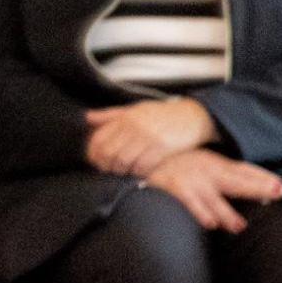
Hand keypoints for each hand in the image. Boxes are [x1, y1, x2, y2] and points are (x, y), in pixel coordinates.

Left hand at [84, 96, 217, 177]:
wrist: (194, 116)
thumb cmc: (162, 114)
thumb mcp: (135, 109)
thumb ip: (111, 115)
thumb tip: (87, 117)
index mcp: (126, 117)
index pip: (99, 139)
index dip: (94, 154)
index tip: (97, 162)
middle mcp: (135, 126)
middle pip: (109, 152)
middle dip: (106, 166)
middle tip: (111, 171)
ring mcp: (149, 137)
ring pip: (124, 161)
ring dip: (122, 171)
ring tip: (125, 172)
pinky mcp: (162, 147)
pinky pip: (143, 166)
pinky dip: (139, 172)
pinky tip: (141, 171)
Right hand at [141, 148, 281, 232]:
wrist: (138, 151)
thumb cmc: (170, 162)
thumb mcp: (196, 162)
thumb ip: (217, 174)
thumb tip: (240, 192)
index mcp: (213, 162)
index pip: (242, 170)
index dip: (261, 177)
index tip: (280, 186)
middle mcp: (205, 169)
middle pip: (236, 179)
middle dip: (257, 186)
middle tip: (277, 192)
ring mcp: (190, 178)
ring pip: (214, 197)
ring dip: (227, 213)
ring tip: (239, 226)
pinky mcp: (173, 186)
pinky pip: (189, 202)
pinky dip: (200, 212)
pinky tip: (210, 224)